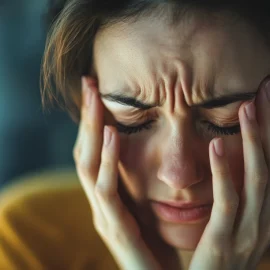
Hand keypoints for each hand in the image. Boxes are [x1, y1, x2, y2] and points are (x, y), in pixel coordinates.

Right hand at [73, 77, 179, 269]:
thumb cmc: (157, 241)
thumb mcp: (149, 203)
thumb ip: (143, 179)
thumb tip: (149, 146)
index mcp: (108, 193)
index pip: (94, 148)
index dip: (93, 119)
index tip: (98, 89)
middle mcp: (100, 200)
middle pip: (85, 150)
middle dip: (86, 116)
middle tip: (89, 82)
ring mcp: (103, 214)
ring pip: (88, 165)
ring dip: (91, 130)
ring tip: (95, 98)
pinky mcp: (114, 228)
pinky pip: (106, 191)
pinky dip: (107, 162)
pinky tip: (113, 135)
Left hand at [189, 75, 269, 269]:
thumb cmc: (216, 260)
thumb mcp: (232, 225)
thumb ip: (235, 197)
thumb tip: (229, 162)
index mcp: (264, 214)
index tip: (265, 100)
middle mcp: (264, 221)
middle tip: (266, 90)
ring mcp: (249, 234)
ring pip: (258, 179)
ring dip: (255, 141)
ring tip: (247, 107)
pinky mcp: (225, 244)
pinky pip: (229, 204)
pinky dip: (226, 174)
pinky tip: (216, 146)